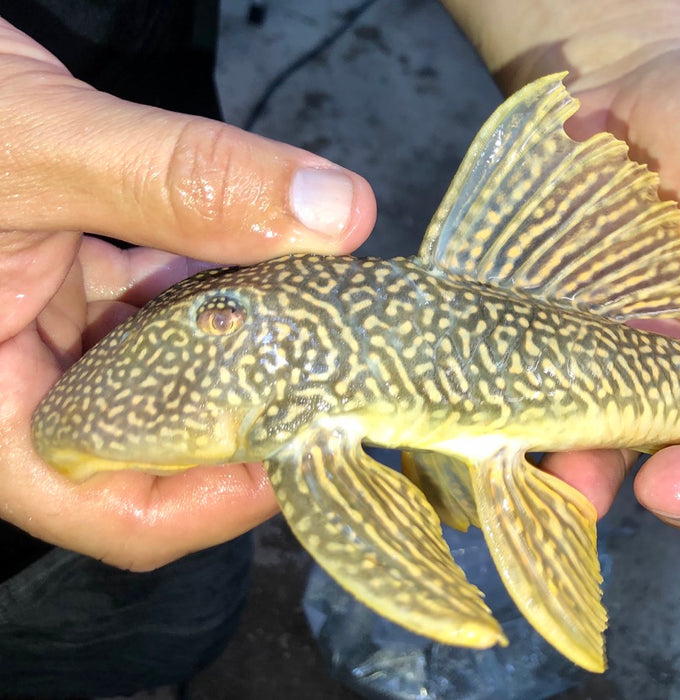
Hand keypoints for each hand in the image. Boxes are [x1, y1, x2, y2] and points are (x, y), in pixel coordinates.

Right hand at [0, 19, 374, 569]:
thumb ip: (179, 182)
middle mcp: (11, 383)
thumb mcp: (37, 146)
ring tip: (314, 304)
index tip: (309, 440)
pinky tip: (258, 250)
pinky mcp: (59, 279)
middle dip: (243, 407)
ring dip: (237, 335)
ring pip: (161, 368)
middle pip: (150, 445)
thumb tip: (332, 214)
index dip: (217, 499)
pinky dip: (208, 280)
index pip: (108, 510)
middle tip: (335, 366)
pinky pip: (150, 304)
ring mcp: (37, 330)